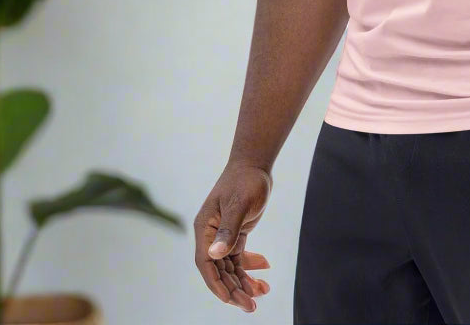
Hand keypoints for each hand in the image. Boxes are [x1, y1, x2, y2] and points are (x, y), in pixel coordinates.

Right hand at [194, 161, 274, 313]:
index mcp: (204, 228)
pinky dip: (251, 266)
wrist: (255, 163)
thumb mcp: (239, 204)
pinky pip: (240, 257)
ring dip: (244, 281)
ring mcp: (223, 235)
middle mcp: (210, 235)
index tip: (230, 299)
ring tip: (262, 292)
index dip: (216, 284)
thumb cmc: (245, 180)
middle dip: (234, 289)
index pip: (206, 264)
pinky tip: (265, 270)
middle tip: (251, 305)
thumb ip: (228, 230)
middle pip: (219, 270)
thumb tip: (215, 254)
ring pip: (230, 266)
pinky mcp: (236, 232)